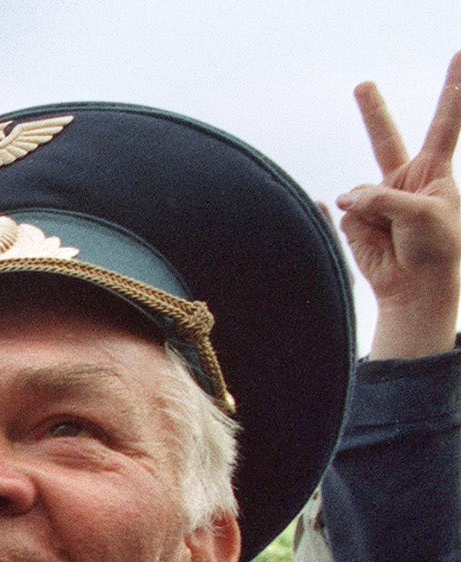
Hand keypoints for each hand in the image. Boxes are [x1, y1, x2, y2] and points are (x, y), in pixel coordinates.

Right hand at [342, 52, 460, 359]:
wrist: (415, 289)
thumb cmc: (435, 248)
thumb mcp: (421, 214)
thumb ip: (381, 197)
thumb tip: (341, 198)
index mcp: (434, 174)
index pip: (444, 126)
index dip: (453, 95)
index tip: (460, 58)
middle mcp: (404, 183)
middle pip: (385, 140)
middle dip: (373, 112)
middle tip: (362, 85)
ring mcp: (377, 203)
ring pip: (360, 192)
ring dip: (370, 210)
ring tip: (389, 236)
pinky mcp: (356, 223)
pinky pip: (342, 211)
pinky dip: (338, 216)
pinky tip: (327, 208)